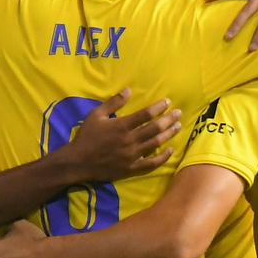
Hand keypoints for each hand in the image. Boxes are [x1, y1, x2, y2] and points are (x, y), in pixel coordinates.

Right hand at [53, 89, 182, 181]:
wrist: (78, 162)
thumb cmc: (86, 137)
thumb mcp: (95, 115)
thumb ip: (113, 103)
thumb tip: (128, 90)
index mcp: (122, 126)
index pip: (145, 114)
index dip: (158, 107)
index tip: (167, 102)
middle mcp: (130, 140)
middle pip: (155, 128)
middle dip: (168, 119)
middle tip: (179, 113)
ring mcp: (132, 155)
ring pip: (155, 143)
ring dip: (168, 134)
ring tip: (178, 127)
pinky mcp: (131, 168)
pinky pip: (151, 163)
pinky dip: (162, 157)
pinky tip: (170, 150)